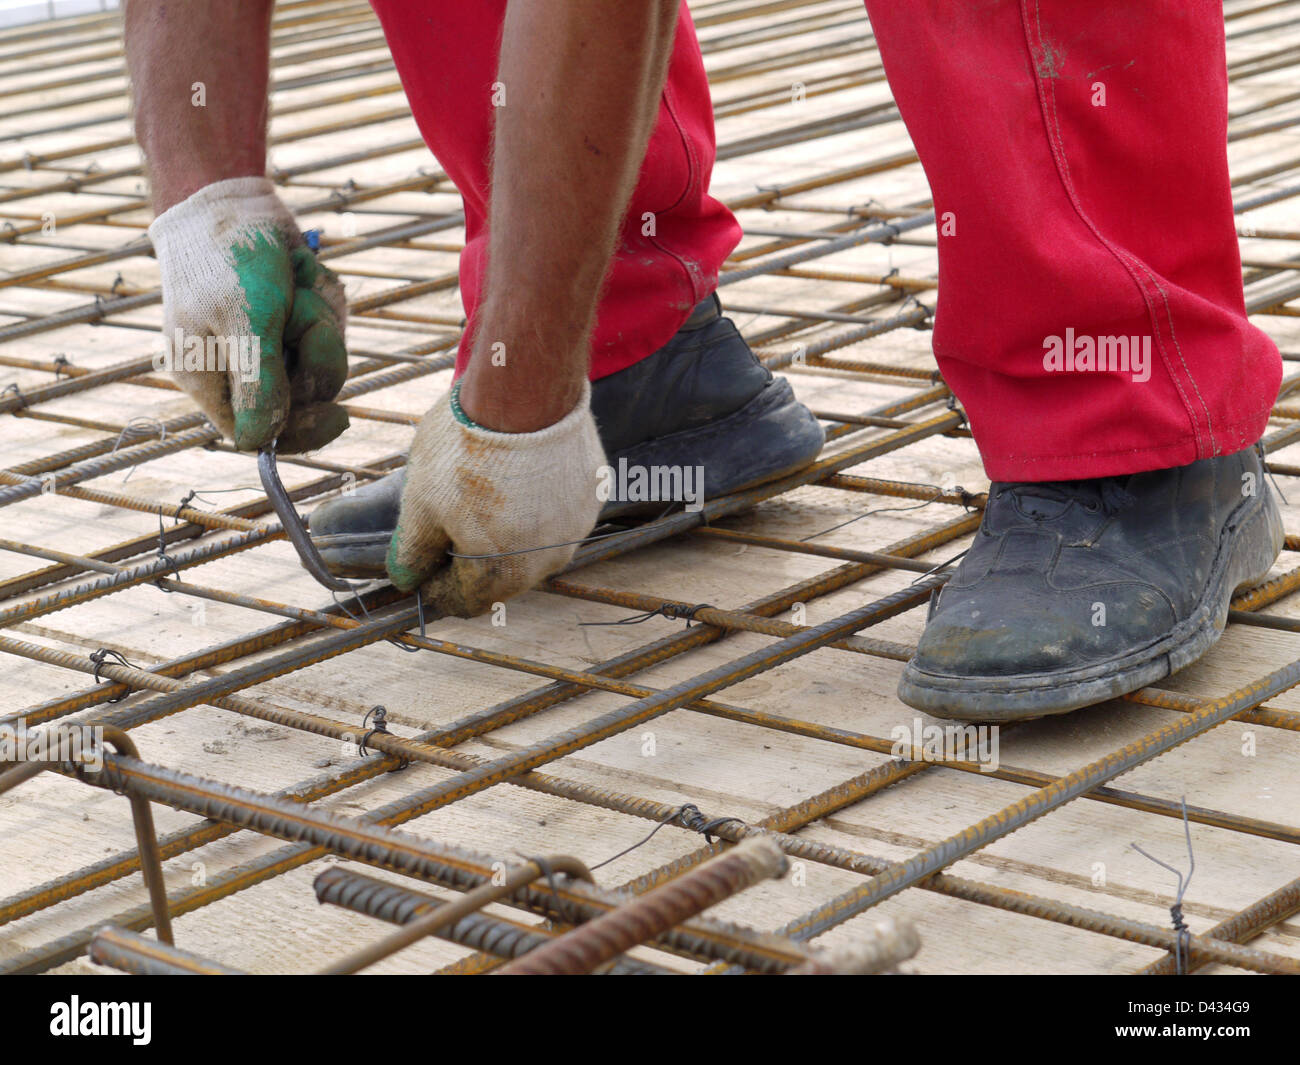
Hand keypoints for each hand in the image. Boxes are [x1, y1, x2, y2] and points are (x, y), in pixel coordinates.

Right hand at [148, 177, 348, 452]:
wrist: (231, 199)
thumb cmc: (226, 258)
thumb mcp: (244, 321)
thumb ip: (257, 382)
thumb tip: (263, 443)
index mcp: (210, 382)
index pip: (259, 437)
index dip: (301, 432)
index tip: (337, 414)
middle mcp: (239, 370)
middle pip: (304, 400)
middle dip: (314, 353)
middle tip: (296, 309)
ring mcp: (271, 345)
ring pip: (324, 361)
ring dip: (320, 317)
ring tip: (294, 281)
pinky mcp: (296, 322)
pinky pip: (329, 328)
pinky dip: (324, 298)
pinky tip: (301, 271)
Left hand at [386, 383, 606, 616]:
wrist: (526, 393)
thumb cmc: (466, 451)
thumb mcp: (420, 503)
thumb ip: (413, 551)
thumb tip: (408, 578)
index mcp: (500, 573)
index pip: (463, 602)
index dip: (436, 586)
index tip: (422, 563)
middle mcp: (545, 562)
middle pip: (501, 578)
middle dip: (472, 559)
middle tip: (448, 521)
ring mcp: (574, 530)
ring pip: (533, 547)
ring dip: (508, 532)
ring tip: (485, 490)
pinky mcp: (592, 497)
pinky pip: (558, 514)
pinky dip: (537, 504)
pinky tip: (517, 472)